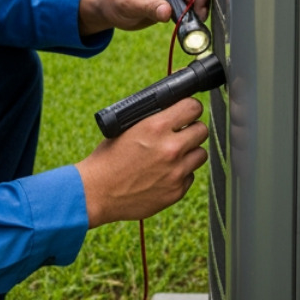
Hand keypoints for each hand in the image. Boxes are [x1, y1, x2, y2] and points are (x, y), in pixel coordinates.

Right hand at [75, 98, 208, 226]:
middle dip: (192, 129)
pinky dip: (181, 173)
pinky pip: (190, 176)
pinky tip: (164, 173)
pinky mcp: (176, 191)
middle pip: (202, 130)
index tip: (188, 111)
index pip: (193, 107)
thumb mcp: (128, 128)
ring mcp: (176, 172)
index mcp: (156, 126)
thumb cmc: (108, 159)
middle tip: (181, 133)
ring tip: (173, 155)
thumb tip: (173, 110)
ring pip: (200, 154)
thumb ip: (155, 119)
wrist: (97, 193)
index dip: (191, 108)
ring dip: (190, 152)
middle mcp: (171, 148)